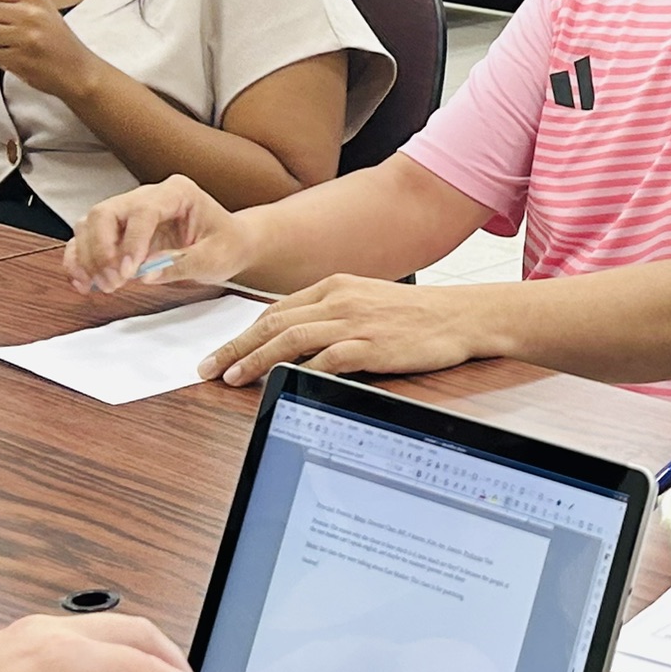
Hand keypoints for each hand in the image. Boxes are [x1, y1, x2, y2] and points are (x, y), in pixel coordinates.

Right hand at [66, 175, 247, 293]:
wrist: (229, 244)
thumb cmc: (227, 244)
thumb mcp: (215, 257)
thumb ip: (182, 264)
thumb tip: (146, 274)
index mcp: (177, 192)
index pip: (143, 210)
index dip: (132, 241)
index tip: (128, 272)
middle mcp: (147, 196)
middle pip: (105, 213)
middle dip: (102, 250)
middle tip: (113, 282)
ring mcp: (129, 211)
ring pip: (89, 225)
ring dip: (87, 258)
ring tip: (102, 286)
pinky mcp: (118, 231)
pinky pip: (86, 240)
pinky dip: (79, 261)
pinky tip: (83, 283)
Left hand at [201, 275, 501, 385]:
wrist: (463, 316)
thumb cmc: (420, 315)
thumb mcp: (370, 302)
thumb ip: (335, 314)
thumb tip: (298, 340)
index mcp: (336, 286)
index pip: (276, 310)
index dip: (242, 333)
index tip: (220, 352)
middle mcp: (339, 300)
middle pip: (272, 323)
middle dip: (233, 347)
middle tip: (207, 368)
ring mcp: (354, 322)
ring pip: (288, 339)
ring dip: (253, 360)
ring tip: (230, 378)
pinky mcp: (370, 347)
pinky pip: (325, 360)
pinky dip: (298, 372)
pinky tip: (280, 385)